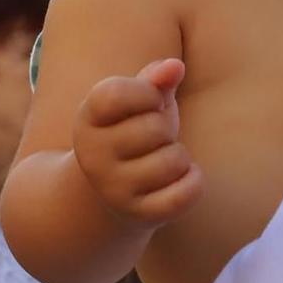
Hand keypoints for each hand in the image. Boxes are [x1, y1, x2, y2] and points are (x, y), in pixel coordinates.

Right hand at [72, 59, 203, 228]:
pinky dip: (194, 181)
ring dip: (179, 156)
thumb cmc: (132, 132)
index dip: (147, 92)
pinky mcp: (139, 215)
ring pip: (174, 160)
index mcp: (87, 119)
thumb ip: (154, 80)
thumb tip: (175, 67)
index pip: (117, 93)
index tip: (149, 101)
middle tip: (155, 137)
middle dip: (166, 128)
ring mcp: (114, 189)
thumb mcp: (138, 102)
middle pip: (155, 127)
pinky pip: (185, 193)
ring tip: (163, 159)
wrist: (112, 193)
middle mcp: (93, 156)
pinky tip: (183, 178)